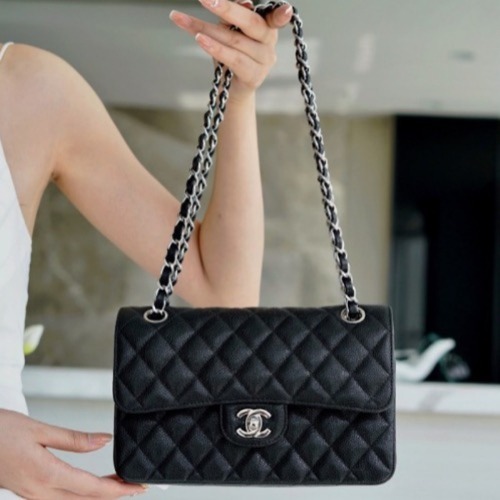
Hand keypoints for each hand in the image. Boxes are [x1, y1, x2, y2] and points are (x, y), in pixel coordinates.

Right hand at [0, 409, 146, 498]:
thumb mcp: (40, 429)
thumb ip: (74, 439)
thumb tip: (104, 441)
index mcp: (45, 474)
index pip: (91, 489)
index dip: (118, 490)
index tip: (138, 487)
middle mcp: (39, 491)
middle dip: (113, 496)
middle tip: (135, 486)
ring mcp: (31, 495)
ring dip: (97, 497)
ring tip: (118, 486)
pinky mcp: (27, 491)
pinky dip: (81, 496)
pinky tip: (88, 489)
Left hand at [169, 0, 292, 99]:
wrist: (231, 90)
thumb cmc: (231, 55)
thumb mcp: (230, 31)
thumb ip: (232, 17)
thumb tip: (242, 2)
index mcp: (267, 26)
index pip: (276, 17)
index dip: (280, 14)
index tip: (286, 10)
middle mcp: (270, 42)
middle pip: (251, 22)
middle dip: (227, 9)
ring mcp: (265, 61)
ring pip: (235, 41)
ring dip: (208, 30)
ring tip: (187, 23)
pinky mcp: (254, 76)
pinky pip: (233, 59)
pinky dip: (215, 48)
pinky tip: (199, 39)